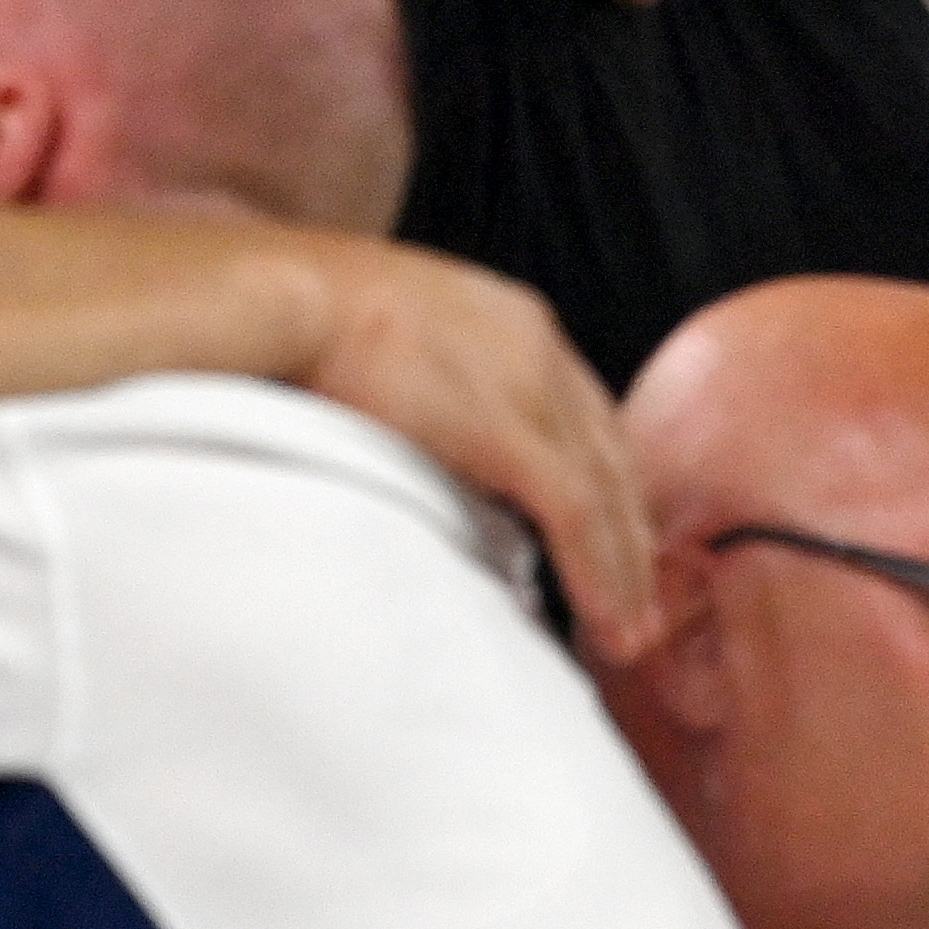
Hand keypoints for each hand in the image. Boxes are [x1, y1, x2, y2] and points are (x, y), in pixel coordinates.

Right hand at [287, 236, 654, 655]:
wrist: (290, 296)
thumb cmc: (310, 317)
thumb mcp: (397, 337)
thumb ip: (434, 386)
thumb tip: (429, 438)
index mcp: (514, 323)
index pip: (586, 417)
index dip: (606, 485)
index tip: (614, 541)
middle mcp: (539, 350)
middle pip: (610, 457)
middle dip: (630, 535)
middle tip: (639, 604)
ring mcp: (531, 388)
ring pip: (605, 493)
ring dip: (625, 571)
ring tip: (630, 633)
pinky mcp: (510, 431)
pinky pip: (576, 514)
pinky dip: (599, 571)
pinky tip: (608, 617)